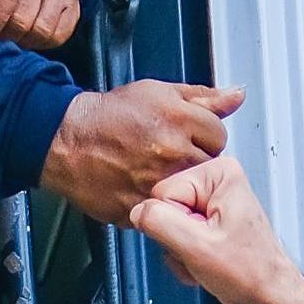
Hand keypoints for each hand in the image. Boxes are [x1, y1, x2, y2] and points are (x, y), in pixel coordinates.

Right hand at [38, 79, 244, 221]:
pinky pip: (167, 210)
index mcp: (179, 120)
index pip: (219, 135)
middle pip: (209, 165)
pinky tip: (142, 184)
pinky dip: (160, 201)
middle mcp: (171, 153)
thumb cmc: (108, 116)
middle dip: (194, 159)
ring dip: (180, 183)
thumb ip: (203, 96)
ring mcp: (156, 183)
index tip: (187, 136)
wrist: (67, 140)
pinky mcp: (141, 207)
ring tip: (155, 169)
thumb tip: (236, 95)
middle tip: (169, 153)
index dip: (203, 135)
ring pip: (190, 191)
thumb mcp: (158, 93)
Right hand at [126, 155, 303, 303]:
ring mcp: (211, 199)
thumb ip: (160, 222)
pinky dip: (187, 253)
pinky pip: (177, 233)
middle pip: (164, 207)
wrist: (268, 294)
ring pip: (168, 224)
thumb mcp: (198, 247)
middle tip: (203, 251)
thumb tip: (138, 211)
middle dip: (176, 238)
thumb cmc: (251, 272)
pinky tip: (206, 260)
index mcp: (219, 173)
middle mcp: (216, 180)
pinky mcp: (208, 217)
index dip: (174, 225)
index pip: (162, 193)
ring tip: (208, 257)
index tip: (200, 239)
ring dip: (181, 250)